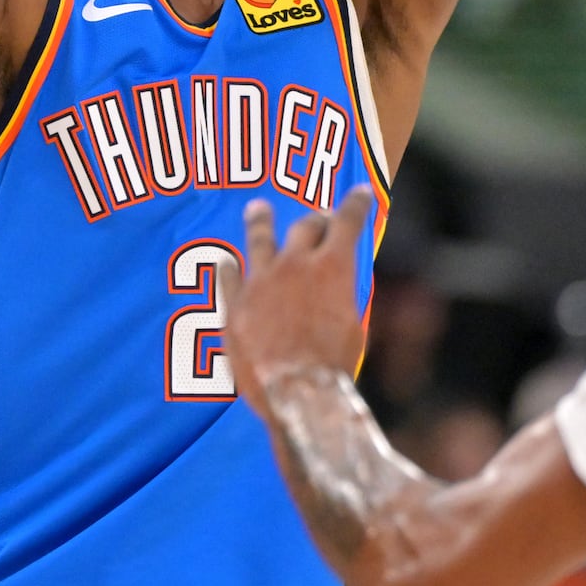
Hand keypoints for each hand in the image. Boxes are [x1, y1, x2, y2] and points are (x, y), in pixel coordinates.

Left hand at [228, 190, 377, 411]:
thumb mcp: (354, 326)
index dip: (357, 203)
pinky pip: (228, 276)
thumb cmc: (335, 366)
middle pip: (304, 226)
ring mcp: (261, 281)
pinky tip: (225, 262)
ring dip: (261, 221)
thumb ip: (343, 298)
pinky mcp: (235, 304)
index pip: (349, 220)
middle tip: (318, 219)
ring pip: (259, 238)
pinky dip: (229, 267)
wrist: (296, 394)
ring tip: (257, 209)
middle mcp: (295, 264)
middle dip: (315, 219)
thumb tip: (338, 291)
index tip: (360, 192)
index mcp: (333, 267)